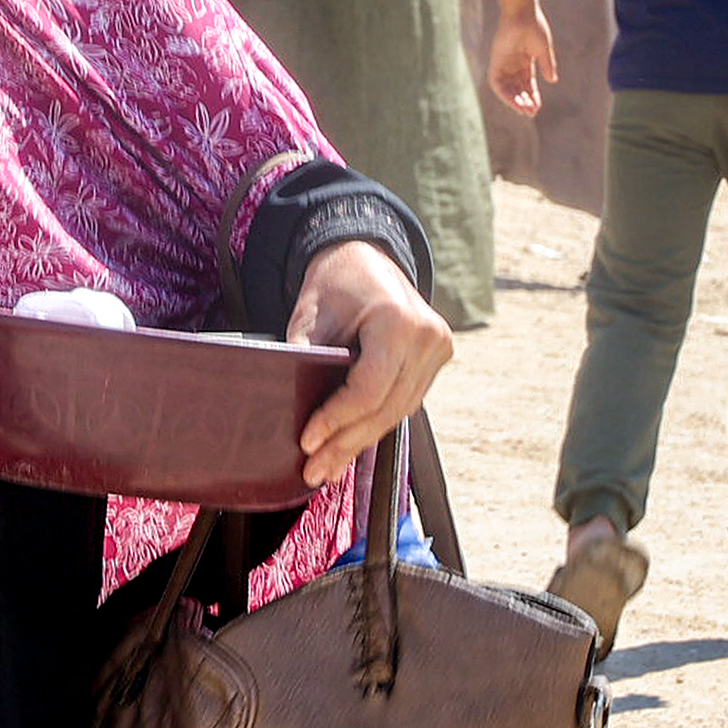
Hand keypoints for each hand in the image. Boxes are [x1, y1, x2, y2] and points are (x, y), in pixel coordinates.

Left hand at [290, 240, 452, 490]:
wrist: (365, 256)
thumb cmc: (334, 283)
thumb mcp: (310, 316)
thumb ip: (306, 361)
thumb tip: (289, 413)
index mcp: (398, 321)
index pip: (369, 389)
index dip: (337, 421)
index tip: (307, 442)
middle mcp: (428, 337)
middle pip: (386, 408)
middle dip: (346, 443)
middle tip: (314, 471)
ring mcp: (438, 349)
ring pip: (398, 411)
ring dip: (361, 441)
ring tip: (327, 467)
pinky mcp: (438, 358)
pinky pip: (405, 401)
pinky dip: (376, 423)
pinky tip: (350, 445)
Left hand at [489, 3, 555, 113]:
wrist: (521, 11)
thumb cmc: (533, 25)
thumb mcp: (542, 49)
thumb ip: (547, 65)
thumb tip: (552, 81)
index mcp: (525, 61)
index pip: (527, 84)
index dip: (532, 96)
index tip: (537, 108)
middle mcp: (513, 64)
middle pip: (517, 89)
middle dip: (524, 101)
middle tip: (532, 113)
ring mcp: (503, 63)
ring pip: (507, 89)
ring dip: (515, 100)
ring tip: (525, 110)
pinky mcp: (496, 61)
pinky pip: (496, 83)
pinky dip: (504, 93)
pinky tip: (514, 101)